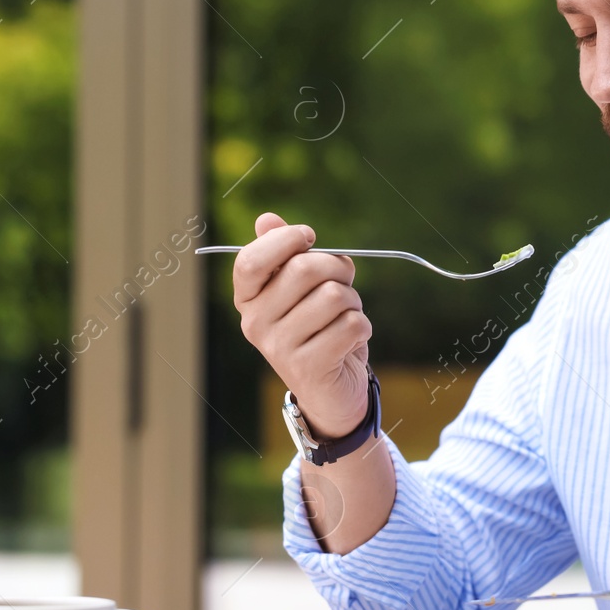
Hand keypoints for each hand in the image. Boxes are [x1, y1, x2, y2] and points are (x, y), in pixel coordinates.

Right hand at [232, 212, 371, 437]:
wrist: (331, 391)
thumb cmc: (318, 328)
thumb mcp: (301, 289)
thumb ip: (285, 254)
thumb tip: (266, 218)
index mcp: (247, 299)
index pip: (251, 259)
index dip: (285, 239)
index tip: (309, 237)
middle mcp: (255, 323)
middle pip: (303, 269)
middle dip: (336, 268)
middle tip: (344, 282)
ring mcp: (279, 347)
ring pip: (334, 296)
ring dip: (353, 301)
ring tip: (346, 316)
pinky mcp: (308, 367)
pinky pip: (351, 324)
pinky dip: (362, 327)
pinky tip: (351, 340)